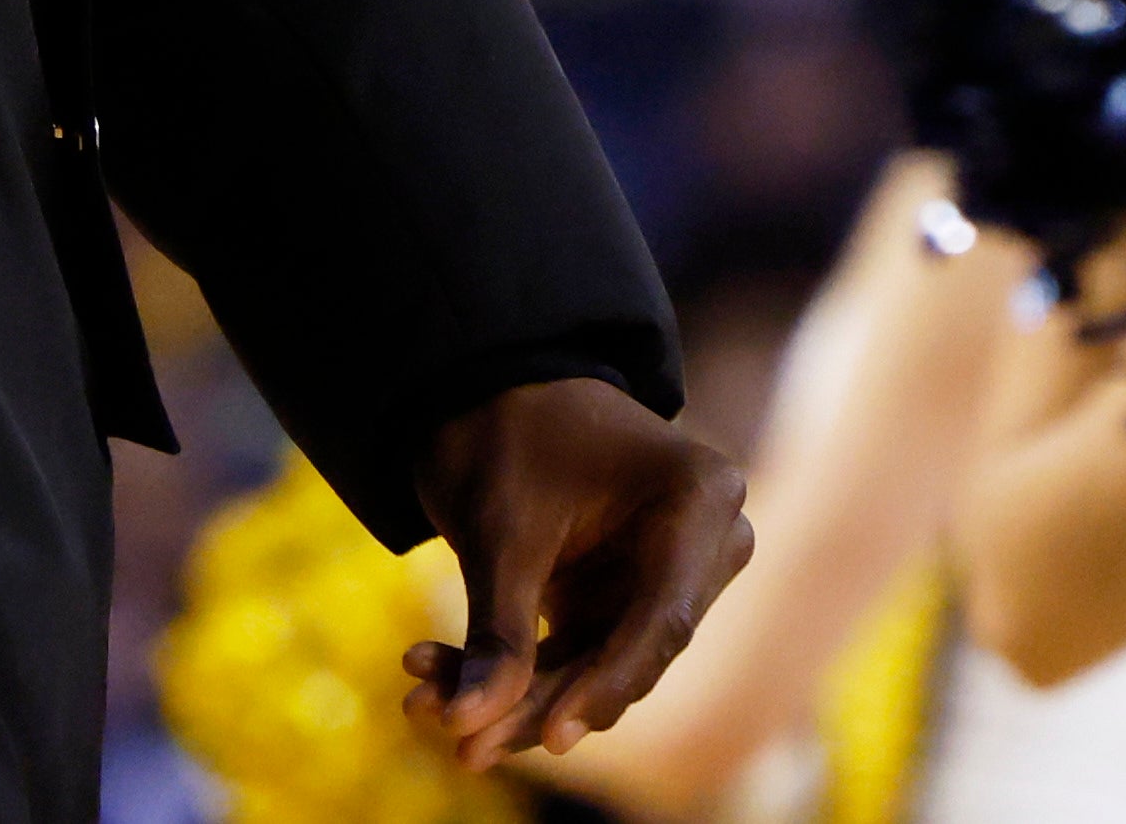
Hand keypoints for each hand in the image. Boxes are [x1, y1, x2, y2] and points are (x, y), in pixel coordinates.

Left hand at [403, 376, 751, 768]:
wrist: (485, 385)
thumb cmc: (505, 431)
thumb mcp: (499, 528)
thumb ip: (498, 629)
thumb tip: (467, 724)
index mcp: (698, 500)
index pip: (663, 618)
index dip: (608, 684)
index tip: (553, 735)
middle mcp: (702, 545)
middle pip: (629, 654)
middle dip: (538, 701)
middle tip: (462, 741)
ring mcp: (664, 577)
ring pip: (596, 666)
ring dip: (512, 695)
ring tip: (423, 704)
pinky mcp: (622, 601)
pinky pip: (573, 655)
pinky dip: (509, 669)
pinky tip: (434, 679)